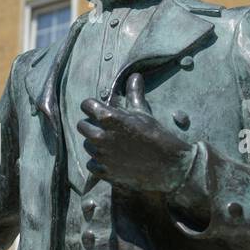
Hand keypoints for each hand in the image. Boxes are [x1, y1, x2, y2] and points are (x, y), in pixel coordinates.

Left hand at [77, 73, 193, 192]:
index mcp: (108, 118)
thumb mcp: (143, 112)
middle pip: (81, 126)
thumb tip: (135, 76)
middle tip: (104, 127)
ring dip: (95, 143)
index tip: (98, 109)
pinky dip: (98, 162)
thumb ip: (134, 94)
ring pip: (87, 145)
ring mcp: (101, 156)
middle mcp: (101, 136)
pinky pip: (91, 164)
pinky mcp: (104, 172)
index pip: (86, 105)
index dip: (92, 106)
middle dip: (91, 124)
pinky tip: (110, 159)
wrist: (168, 165)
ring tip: (111, 144)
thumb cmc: (156, 135)